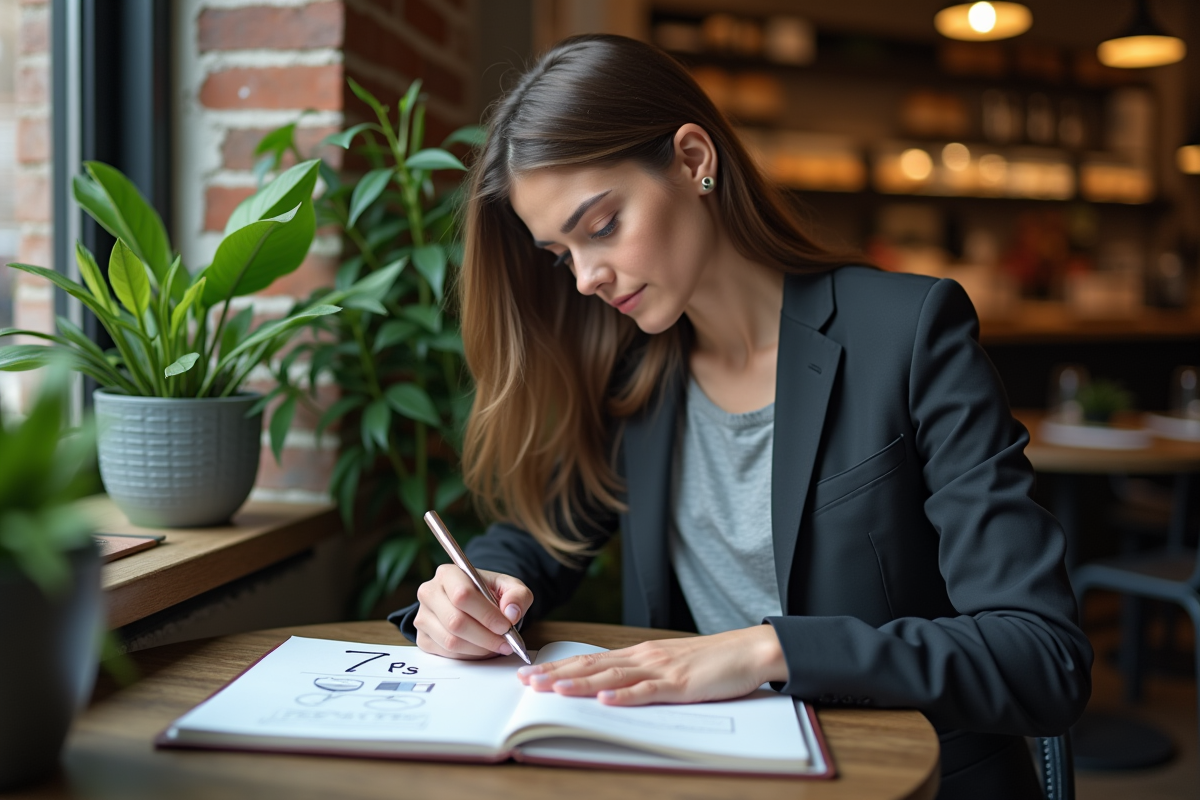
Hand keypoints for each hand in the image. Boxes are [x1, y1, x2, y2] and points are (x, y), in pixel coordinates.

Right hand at [413, 565, 532, 659]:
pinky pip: (446, 653)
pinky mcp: (422, 638)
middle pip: (455, 621)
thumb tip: (511, 612)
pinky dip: (468, 655)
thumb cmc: (489, 593)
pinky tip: (481, 648)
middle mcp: (430, 593)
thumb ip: (517, 595)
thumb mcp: (509, 587)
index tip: (505, 626)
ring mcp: (423, 616)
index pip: (462, 595)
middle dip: (486, 637)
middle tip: (505, 642)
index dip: (486, 615)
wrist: (472, 604)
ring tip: (496, 646)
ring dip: (479, 649)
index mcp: (448, 574)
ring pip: (451, 641)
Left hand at [516, 625, 787, 705]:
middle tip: (526, 681)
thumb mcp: (670, 665)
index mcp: (640, 653)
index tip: (531, 672)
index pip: (591, 659)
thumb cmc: (712, 662)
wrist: (749, 650)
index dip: (559, 666)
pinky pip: (648, 692)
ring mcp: (662, 670)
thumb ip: (642, 675)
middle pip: (593, 665)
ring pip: (613, 677)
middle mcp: (644, 657)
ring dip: (581, 684)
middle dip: (556, 674)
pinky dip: (625, 696)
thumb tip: (611, 688)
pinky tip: (605, 701)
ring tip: (553, 689)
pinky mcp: (681, 685)